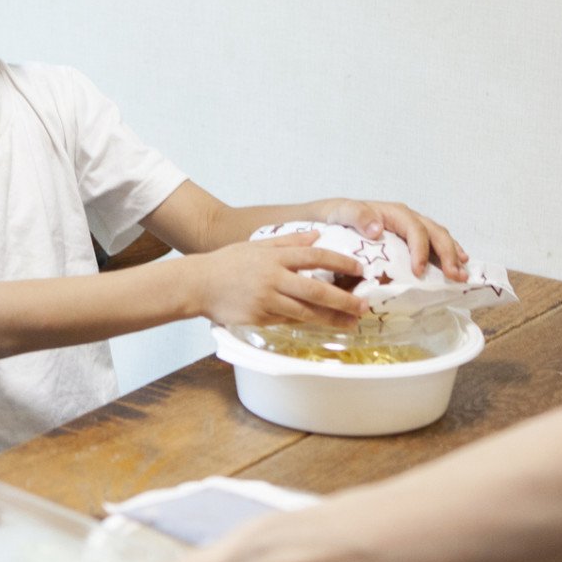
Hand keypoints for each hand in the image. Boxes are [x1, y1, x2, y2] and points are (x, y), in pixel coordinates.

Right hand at [193, 233, 366, 328]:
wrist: (198, 284)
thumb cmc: (227, 263)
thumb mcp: (256, 245)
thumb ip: (288, 241)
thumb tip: (316, 235)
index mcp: (274, 256)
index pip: (315, 256)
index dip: (340, 262)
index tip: (359, 269)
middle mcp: (273, 278)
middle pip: (316, 289)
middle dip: (343, 299)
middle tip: (364, 305)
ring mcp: (266, 300)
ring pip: (306, 311)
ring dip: (332, 318)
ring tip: (351, 322)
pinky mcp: (260, 318)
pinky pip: (289, 321)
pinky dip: (308, 323)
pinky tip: (324, 325)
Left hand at [313, 199, 467, 279]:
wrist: (334, 217)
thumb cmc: (340, 215)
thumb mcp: (344, 211)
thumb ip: (358, 216)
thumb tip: (378, 229)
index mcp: (395, 214)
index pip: (415, 230)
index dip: (421, 250)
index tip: (419, 272)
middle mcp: (409, 219)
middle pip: (435, 233)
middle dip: (448, 254)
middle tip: (455, 275)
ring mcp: (412, 230)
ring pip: (440, 238)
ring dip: (453, 256)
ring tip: (462, 274)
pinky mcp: (411, 241)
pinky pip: (434, 246)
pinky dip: (447, 256)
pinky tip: (455, 269)